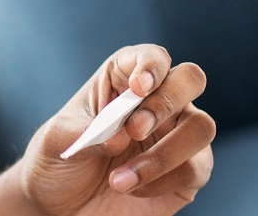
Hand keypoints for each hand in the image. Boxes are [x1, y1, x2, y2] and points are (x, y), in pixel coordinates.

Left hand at [16, 44, 214, 215]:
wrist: (61, 205)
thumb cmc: (59, 161)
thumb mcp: (56, 140)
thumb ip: (84, 132)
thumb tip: (119, 137)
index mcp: (124, 80)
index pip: (152, 56)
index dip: (151, 66)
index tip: (137, 88)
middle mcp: (158, 102)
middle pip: (190, 80)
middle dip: (166, 102)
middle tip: (134, 130)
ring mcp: (176, 136)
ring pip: (202, 127)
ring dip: (164, 153)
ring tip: (118, 179)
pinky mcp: (187, 172)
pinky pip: (194, 169)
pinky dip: (162, 181)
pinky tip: (132, 189)